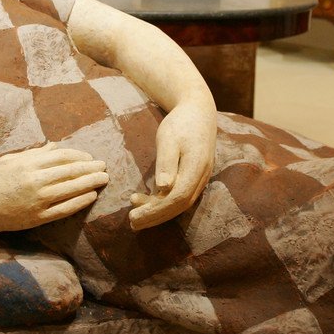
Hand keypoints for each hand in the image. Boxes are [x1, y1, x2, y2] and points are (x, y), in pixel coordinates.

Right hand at [0, 143, 107, 231]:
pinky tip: (91, 196)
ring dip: (91, 183)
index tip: (89, 156)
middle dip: (91, 168)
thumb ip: (33, 153)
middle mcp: (35, 181)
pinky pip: (64, 209)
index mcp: (28, 164)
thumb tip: (54, 146)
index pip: (62, 157)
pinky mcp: (37, 218)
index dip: (79, 155)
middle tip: (104, 166)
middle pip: (70, 172)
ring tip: (104, 179)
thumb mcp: (9, 160)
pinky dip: (80, 202)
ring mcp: (37, 201)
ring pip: (71, 189)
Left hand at [129, 102, 215, 229]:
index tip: (134, 215)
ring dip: (158, 211)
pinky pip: (181, 195)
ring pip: (180, 203)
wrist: (199, 111)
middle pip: (179, 206)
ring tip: (134, 214)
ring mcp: (201, 179)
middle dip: (155, 216)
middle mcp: (202, 177)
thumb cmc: (181, 122)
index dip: (155, 210)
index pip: (177, 198)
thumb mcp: (169, 138)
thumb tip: (162, 189)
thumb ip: (167, 163)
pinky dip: (163, 201)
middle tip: (131, 223)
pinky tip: (146, 199)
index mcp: (197, 167)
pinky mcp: (195, 177)